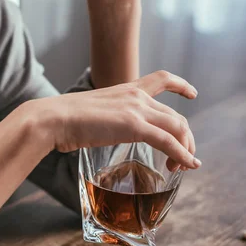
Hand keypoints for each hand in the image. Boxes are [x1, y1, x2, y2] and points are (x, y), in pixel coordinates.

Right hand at [33, 70, 199, 170]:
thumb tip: (101, 132)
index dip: (181, 85)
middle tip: (184, 157)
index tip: (192, 94)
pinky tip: (188, 165)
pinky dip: (182, 154)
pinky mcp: (134, 126)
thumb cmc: (64, 120)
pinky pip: (168, 141)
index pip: (162, 79)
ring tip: (183, 167)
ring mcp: (137, 109)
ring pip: (178, 128)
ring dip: (186, 149)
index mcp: (126, 89)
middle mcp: (136, 96)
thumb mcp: (92, 113)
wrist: (53, 119)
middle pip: (176, 116)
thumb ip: (105, 119)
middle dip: (186, 138)